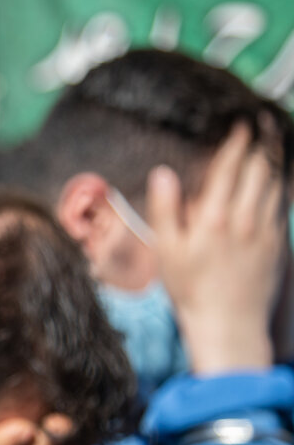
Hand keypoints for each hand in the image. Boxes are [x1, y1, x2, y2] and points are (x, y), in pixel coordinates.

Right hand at [147, 124, 283, 374]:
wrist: (228, 324)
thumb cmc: (191, 289)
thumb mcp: (166, 250)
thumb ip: (164, 209)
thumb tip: (162, 173)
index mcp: (214, 218)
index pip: (230, 168)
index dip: (237, 141)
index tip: (240, 122)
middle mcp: (246, 219)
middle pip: (261, 169)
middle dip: (263, 141)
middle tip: (262, 120)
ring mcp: (267, 231)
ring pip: (277, 183)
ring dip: (275, 158)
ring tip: (273, 140)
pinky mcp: (279, 244)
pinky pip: (283, 204)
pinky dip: (282, 183)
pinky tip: (278, 178)